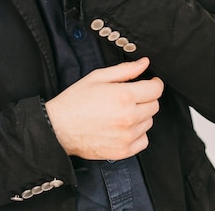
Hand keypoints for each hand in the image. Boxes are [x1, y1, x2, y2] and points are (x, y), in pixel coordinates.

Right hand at [45, 58, 163, 160]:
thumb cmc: (75, 101)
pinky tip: (123, 126)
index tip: (151, 82)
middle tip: (131, 96)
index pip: (155, 90)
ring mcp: (127, 136)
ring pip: (149, 122)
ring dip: (141, 115)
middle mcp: (129, 117)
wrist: (59, 127)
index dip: (155, 83)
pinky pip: (143, 140)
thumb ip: (125, 70)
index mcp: (124, 96)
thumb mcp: (98, 77)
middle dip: (146, 97)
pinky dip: (137, 133)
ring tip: (121, 111)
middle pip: (154, 105)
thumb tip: (144, 63)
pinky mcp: (124, 151)